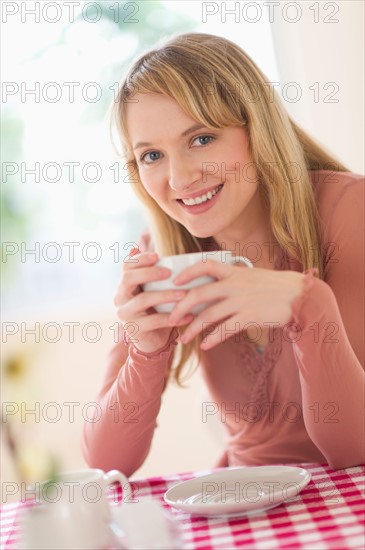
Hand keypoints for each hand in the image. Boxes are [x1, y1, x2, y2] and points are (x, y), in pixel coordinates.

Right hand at [114, 248, 194, 353]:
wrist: (154, 340)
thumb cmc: (156, 310)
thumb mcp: (154, 290)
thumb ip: (153, 273)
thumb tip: (142, 247)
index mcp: (124, 285)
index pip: (126, 266)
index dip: (140, 259)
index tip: (157, 256)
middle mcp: (120, 298)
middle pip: (128, 279)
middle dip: (149, 273)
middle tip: (169, 272)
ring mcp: (125, 314)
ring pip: (143, 300)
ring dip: (165, 295)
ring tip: (184, 294)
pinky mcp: (134, 329)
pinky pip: (154, 321)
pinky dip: (173, 318)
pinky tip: (189, 316)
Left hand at [168, 259, 304, 349]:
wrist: (300, 295)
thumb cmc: (276, 286)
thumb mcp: (252, 275)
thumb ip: (234, 278)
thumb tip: (217, 283)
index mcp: (234, 272)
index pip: (205, 265)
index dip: (187, 273)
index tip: (176, 282)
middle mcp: (234, 284)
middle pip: (198, 294)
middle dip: (180, 308)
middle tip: (171, 320)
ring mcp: (241, 301)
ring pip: (208, 315)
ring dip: (192, 329)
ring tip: (183, 339)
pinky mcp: (249, 316)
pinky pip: (225, 329)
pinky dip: (212, 339)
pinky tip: (205, 346)